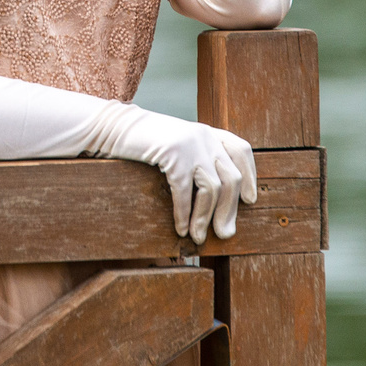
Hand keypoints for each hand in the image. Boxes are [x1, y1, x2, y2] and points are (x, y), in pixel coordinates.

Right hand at [94, 105, 259, 243]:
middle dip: (229, 210)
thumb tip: (216, 197)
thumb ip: (199, 161)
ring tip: (198, 237)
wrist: (115, 128)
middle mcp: (204, 136)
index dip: (250, 176)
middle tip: (225, 234)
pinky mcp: (172, 153)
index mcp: (209, 132)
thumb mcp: (179, 147)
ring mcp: (190, 143)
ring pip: (211, 188)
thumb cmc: (146, 143)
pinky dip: (183, 213)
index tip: (250, 200)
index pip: (241, 151)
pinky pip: (185, 191)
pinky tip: (180, 228)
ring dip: (205, 218)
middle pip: (231, 177)